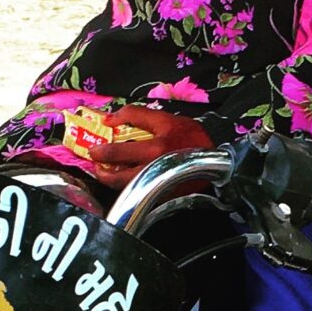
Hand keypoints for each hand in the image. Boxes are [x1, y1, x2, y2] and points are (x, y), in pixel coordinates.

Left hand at [81, 104, 213, 183]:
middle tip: (94, 162)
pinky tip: (122, 180)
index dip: (103, 145)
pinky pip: (138, 192)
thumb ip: (138, 115)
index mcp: (156, 146)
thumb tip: (109, 119)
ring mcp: (158, 184)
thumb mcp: (167, 119)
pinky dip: (126, 187)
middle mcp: (154, 167)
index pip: (120, 147)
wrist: (217, 160)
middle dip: (101, 169)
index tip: (96, 143)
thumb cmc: (192, 137)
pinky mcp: (162, 195)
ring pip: (126, 187)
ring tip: (105, 173)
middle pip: (118, 175)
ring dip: (110, 181)